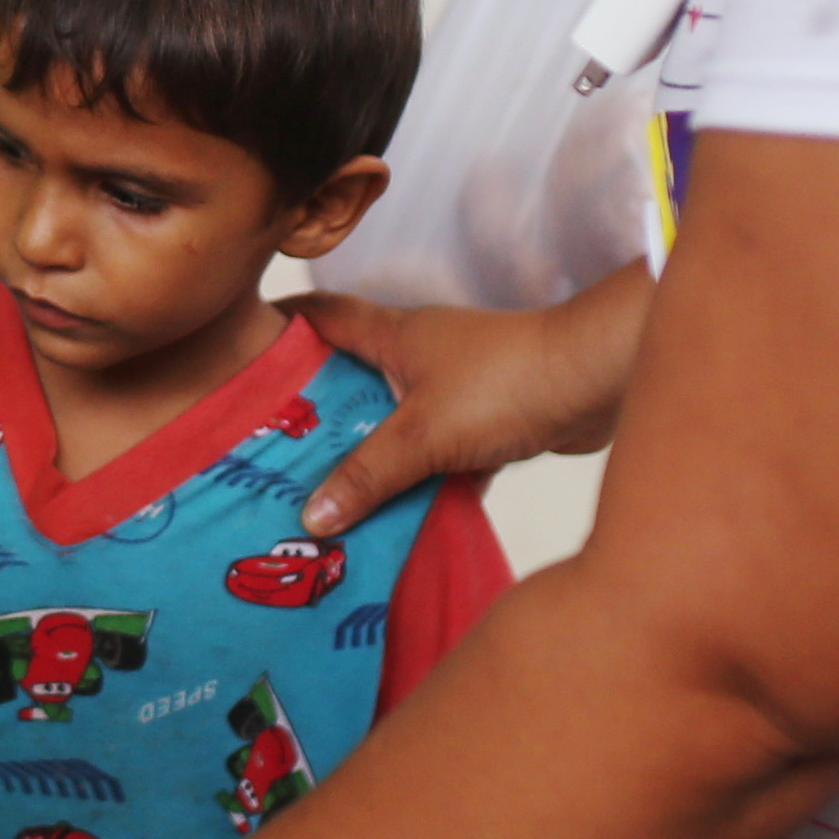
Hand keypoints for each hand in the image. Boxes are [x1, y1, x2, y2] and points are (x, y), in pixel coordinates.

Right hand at [283, 275, 637, 536]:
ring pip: (397, 422)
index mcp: (393, 334)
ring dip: (371, 453)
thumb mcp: (423, 432)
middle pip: (352, 376)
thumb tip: (312, 515)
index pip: (320, 316)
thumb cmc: (506, 382)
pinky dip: (425, 483)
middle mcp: (419, 354)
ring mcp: (456, 387)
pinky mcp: (489, 420)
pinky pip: (441, 455)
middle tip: (270, 450)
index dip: (278, 328)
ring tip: (326, 494)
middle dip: (316, 411)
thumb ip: (368, 474)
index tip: (238, 356)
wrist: (600, 381)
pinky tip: (404, 522)